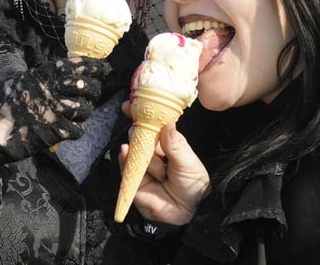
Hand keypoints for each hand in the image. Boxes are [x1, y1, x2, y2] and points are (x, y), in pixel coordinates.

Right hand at [0, 56, 111, 159]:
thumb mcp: (17, 82)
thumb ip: (38, 78)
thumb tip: (58, 75)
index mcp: (40, 75)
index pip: (73, 65)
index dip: (93, 66)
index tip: (105, 68)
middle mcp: (50, 90)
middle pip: (85, 85)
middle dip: (94, 89)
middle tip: (94, 93)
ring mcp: (53, 110)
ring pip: (85, 108)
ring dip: (86, 111)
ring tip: (80, 113)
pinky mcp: (53, 131)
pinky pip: (78, 129)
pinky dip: (78, 129)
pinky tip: (72, 129)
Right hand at [120, 102, 209, 224]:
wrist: (188, 214)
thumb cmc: (193, 185)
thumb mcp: (189, 163)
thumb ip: (176, 144)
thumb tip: (168, 123)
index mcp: (169, 144)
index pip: (155, 125)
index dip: (146, 114)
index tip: (134, 104)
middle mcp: (155, 152)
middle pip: (142, 134)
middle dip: (142, 132)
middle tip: (144, 130)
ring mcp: (143, 165)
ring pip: (136, 150)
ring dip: (148, 159)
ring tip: (162, 173)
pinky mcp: (134, 180)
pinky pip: (126, 166)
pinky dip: (126, 158)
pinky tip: (125, 151)